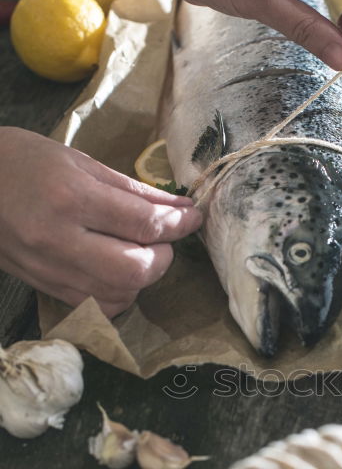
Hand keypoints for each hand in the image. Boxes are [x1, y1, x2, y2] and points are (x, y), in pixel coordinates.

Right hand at [0, 128, 200, 317]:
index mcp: (70, 197)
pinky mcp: (45, 288)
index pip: (143, 223)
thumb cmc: (20, 162)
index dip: (179, 224)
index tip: (194, 218)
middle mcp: (59, 239)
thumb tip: (179, 209)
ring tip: (138, 252)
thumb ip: (132, 190)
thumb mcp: (78, 161)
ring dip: (142, 277)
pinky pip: (97, 307)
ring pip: (119, 295)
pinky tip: (116, 272)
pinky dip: (118, 294)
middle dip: (163, 256)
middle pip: (136, 269)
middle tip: (162, 239)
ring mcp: (49, 269)